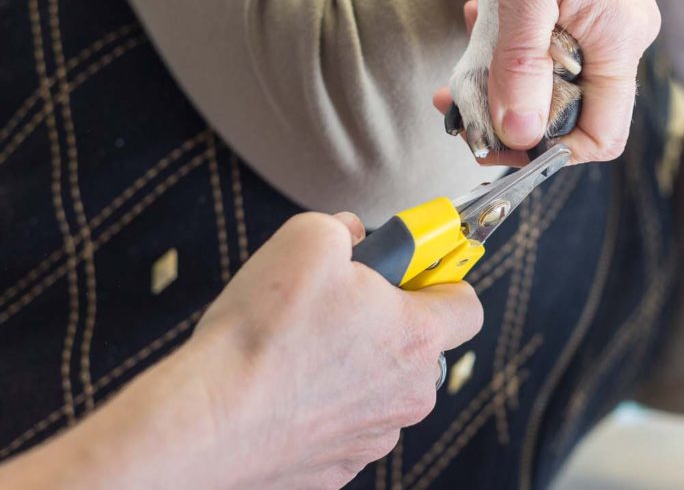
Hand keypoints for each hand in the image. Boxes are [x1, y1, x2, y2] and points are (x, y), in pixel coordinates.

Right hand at [0, 213, 482, 489]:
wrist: (206, 423)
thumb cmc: (263, 333)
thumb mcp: (309, 238)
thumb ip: (347, 228)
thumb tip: (354, 234)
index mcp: (418, 337)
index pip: (467, 304)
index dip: (440, 277)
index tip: (412, 266)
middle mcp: (410, 395)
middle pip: (422, 348)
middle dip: (390, 319)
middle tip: (341, 302)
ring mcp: (374, 437)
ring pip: (381, 388)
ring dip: (355, 365)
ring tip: (300, 349)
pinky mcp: (337, 468)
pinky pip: (344, 424)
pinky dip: (323, 405)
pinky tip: (284, 390)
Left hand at [465, 0, 660, 161]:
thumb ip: (521, 67)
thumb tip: (519, 134)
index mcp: (621, 37)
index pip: (604, 131)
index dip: (552, 152)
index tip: (500, 146)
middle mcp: (625, 30)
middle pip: (575, 107)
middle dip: (516, 113)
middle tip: (461, 107)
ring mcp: (611, 11)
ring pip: (561, 75)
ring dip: (509, 78)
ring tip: (463, 64)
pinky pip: (559, 41)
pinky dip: (520, 46)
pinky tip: (486, 24)